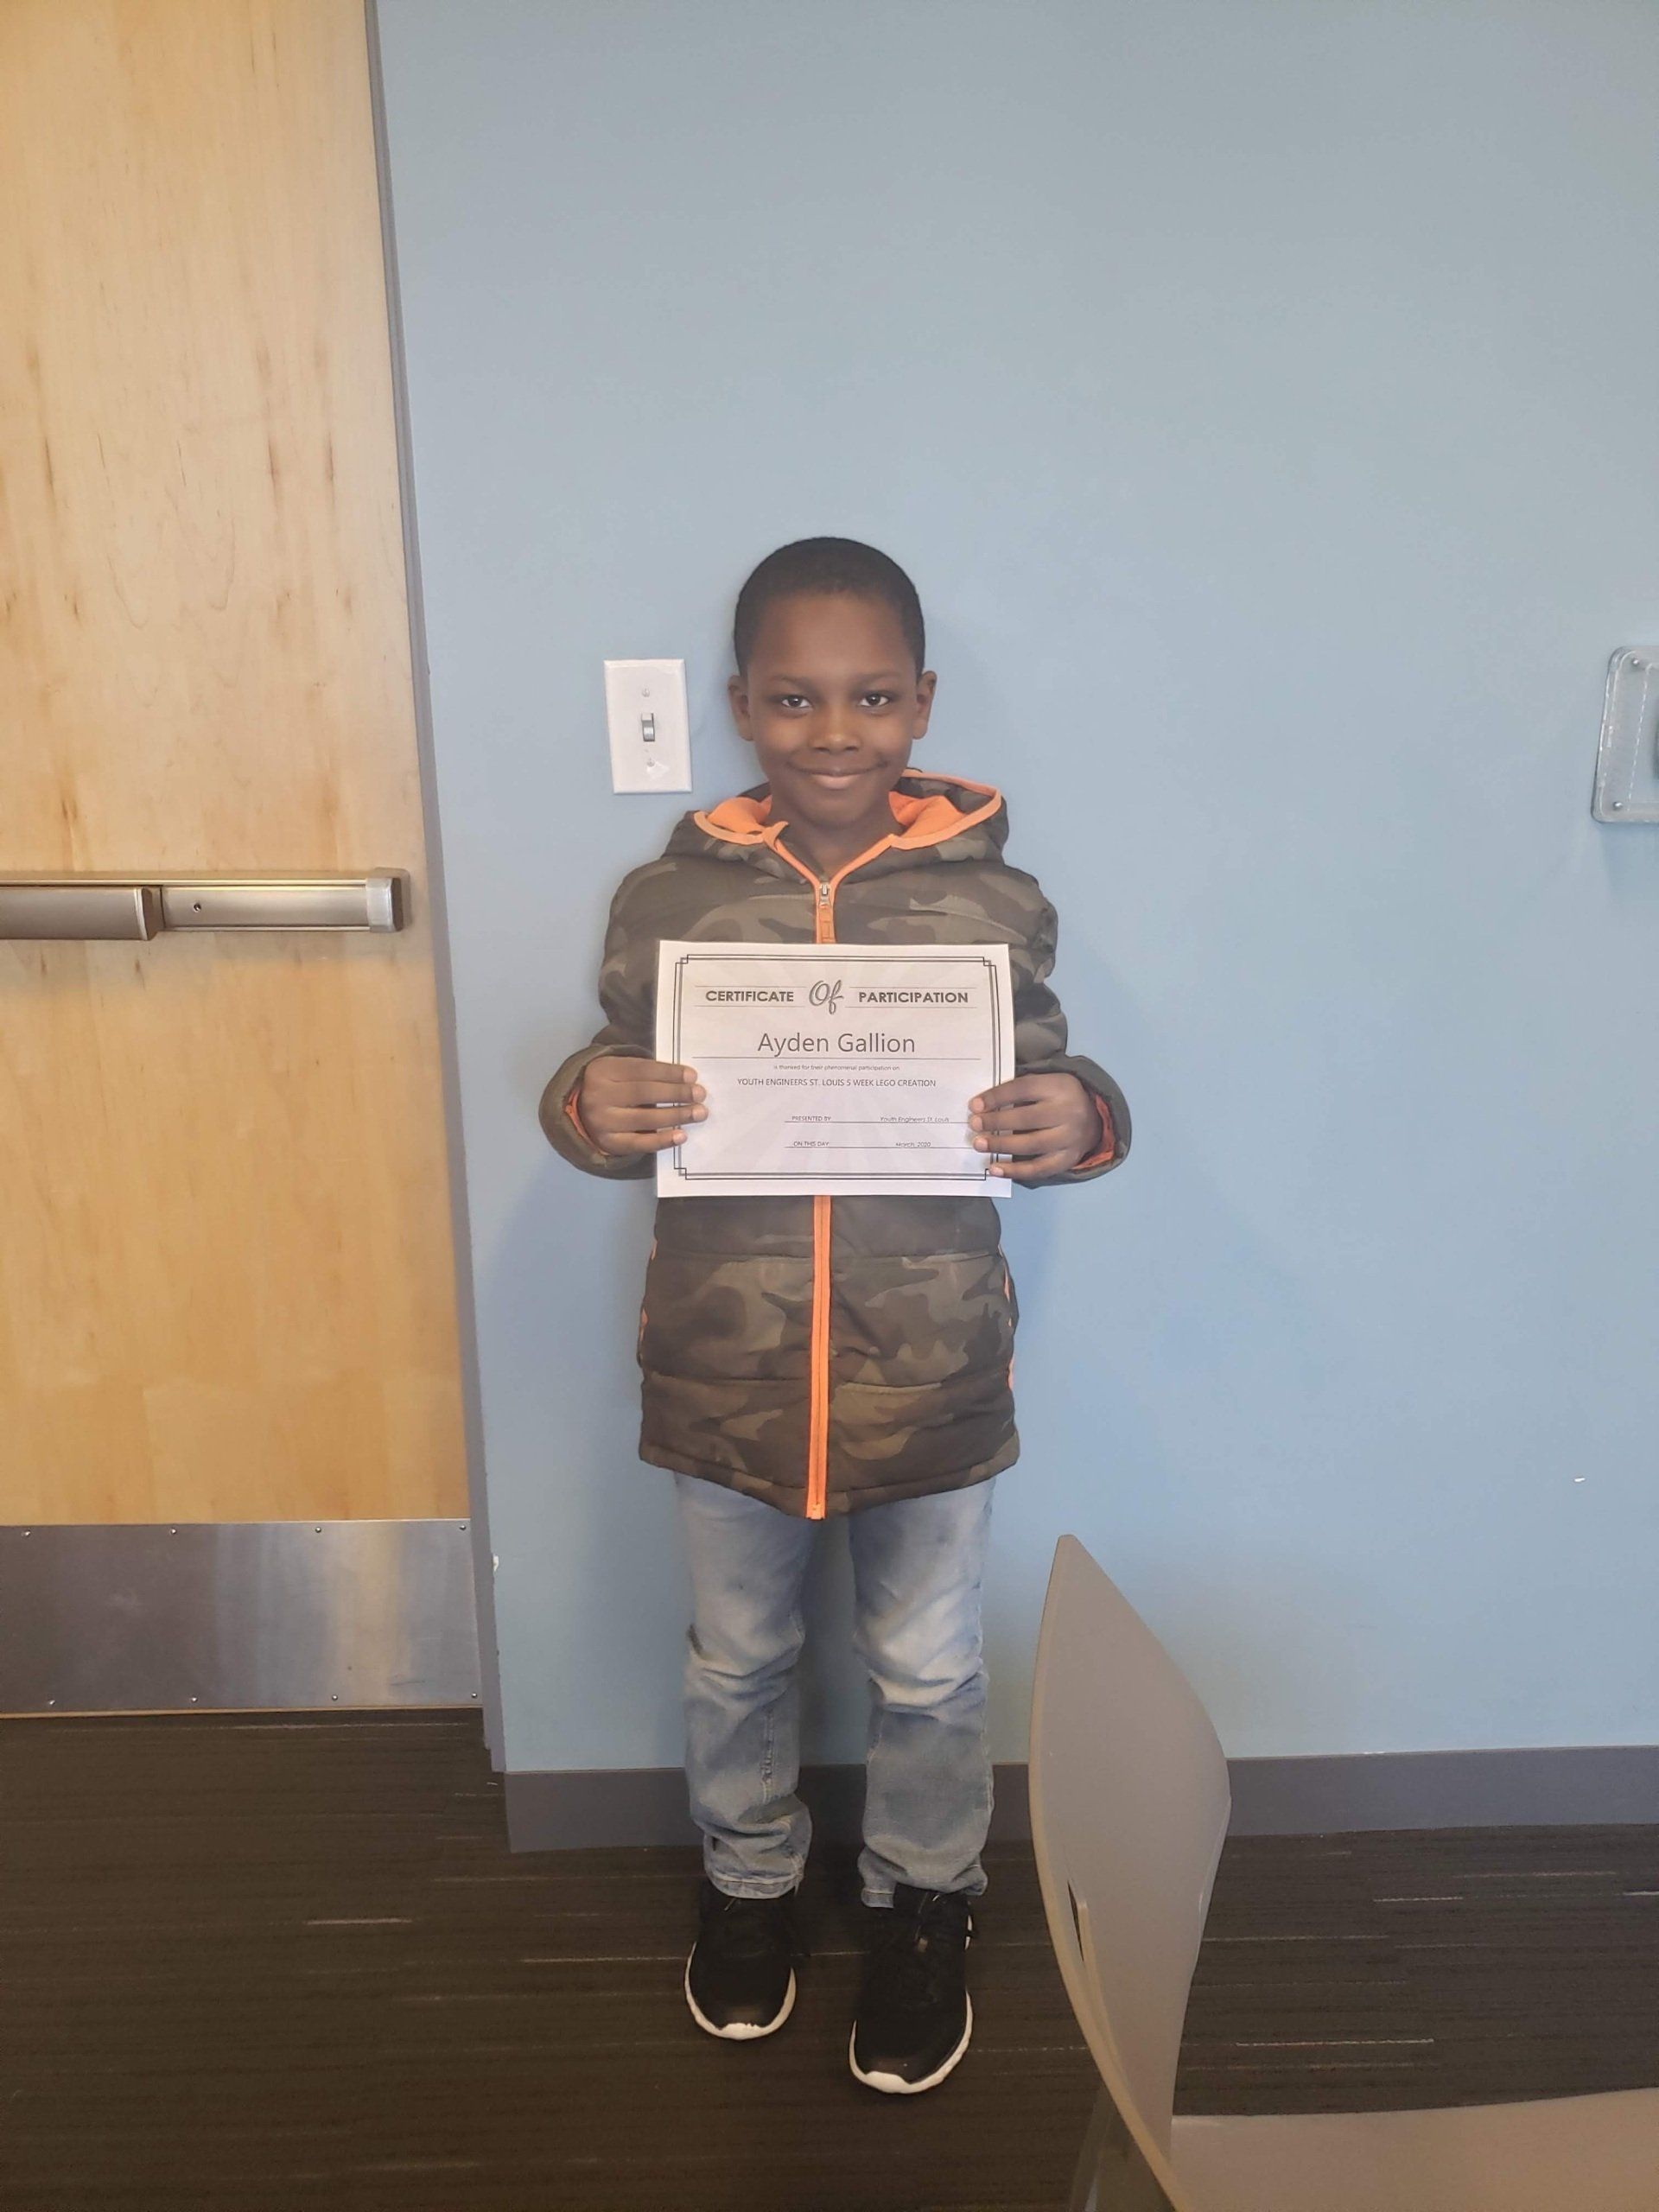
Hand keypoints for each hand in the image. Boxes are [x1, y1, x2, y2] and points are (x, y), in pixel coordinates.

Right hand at [576, 1059, 705, 1156]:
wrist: (579, 1112)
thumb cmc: (611, 1087)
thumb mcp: (619, 1071)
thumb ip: (646, 1073)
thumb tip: (687, 1080)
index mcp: (603, 1069)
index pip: (641, 1070)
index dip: (669, 1073)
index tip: (693, 1076)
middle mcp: (599, 1095)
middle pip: (644, 1093)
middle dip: (676, 1093)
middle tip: (700, 1095)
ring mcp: (602, 1121)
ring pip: (644, 1119)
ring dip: (676, 1116)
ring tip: (698, 1113)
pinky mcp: (608, 1143)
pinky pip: (639, 1143)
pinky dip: (662, 1141)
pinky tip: (681, 1136)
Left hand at [969, 1073, 1102, 1181]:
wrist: (1094, 1119)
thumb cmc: (1058, 1099)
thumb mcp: (1046, 1083)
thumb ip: (1020, 1091)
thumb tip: (982, 1106)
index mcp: (1060, 1086)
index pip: (1024, 1089)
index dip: (997, 1097)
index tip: (974, 1105)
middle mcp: (1069, 1112)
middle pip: (1027, 1118)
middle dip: (996, 1122)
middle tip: (974, 1125)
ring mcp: (1070, 1138)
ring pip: (1032, 1144)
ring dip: (1001, 1146)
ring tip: (979, 1144)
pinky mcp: (1068, 1159)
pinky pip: (1039, 1168)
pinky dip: (1015, 1171)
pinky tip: (995, 1169)